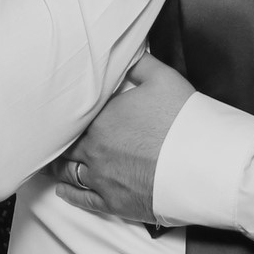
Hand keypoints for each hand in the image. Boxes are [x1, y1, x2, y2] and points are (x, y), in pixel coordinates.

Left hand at [50, 52, 196, 224]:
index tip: (59, 111)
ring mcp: (102, 177)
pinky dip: (68, 193)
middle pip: (65, 144)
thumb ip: (139, 63)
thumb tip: (127, 52)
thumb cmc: (185, 120)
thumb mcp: (163, 79)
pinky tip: (62, 189)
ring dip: (58, 165)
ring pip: (68, 171)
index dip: (65, 113)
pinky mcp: (114, 202)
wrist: (205, 164)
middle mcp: (94, 148)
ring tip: (50, 161)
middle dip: (57, 140)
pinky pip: (81, 199)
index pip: (71, 115)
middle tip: (48, 136)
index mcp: (101, 118)